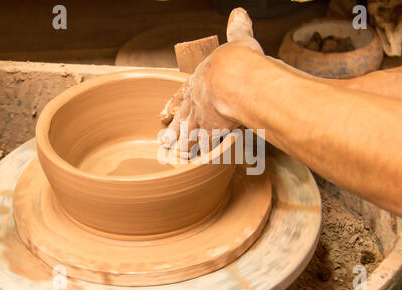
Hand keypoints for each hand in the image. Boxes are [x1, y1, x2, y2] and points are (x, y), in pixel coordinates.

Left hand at [160, 8, 263, 149]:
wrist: (234, 80)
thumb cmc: (236, 60)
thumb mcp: (238, 40)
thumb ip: (238, 29)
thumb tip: (240, 13)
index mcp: (199, 80)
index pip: (183, 94)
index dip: (174, 103)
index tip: (164, 114)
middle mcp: (196, 100)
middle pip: (181, 117)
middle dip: (172, 129)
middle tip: (162, 140)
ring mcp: (201, 117)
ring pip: (187, 134)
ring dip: (180, 145)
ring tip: (172, 155)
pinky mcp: (211, 132)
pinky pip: (204, 146)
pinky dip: (200, 155)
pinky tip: (196, 163)